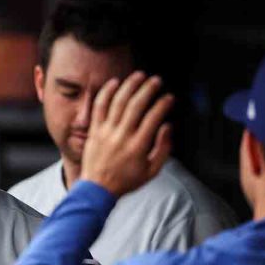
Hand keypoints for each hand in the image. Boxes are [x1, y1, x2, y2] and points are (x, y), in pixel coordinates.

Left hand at [80, 71, 173, 196]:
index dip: (163, 104)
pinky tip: (115, 82)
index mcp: (138, 146)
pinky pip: (99, 107)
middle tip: (156, 81)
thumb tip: (167, 126)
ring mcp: (106, 132)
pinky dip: (106, 93)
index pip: (153, 118)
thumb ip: (163, 148)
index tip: (169, 98)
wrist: (98, 188)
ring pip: (118, 102)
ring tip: (139, 76)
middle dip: (148, 89)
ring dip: (130, 86)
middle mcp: (122, 136)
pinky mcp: (94, 130)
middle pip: (136, 105)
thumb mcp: (152, 171)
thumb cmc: (126, 180)